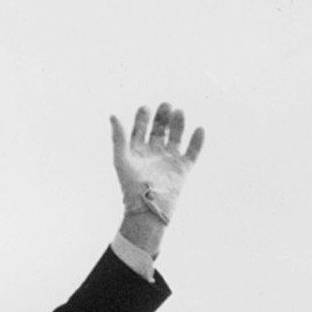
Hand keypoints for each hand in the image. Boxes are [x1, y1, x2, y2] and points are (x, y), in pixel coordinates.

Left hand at [110, 102, 204, 231]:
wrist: (147, 207)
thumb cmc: (130, 185)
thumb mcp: (121, 158)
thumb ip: (118, 137)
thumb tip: (112, 115)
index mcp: (137, 150)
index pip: (140, 129)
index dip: (142, 118)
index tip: (145, 108)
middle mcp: (153, 153)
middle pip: (159, 129)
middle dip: (162, 117)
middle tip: (165, 105)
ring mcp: (168, 160)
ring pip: (176, 137)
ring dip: (178, 124)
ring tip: (179, 111)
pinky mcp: (182, 168)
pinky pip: (192, 152)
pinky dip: (197, 141)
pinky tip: (199, 129)